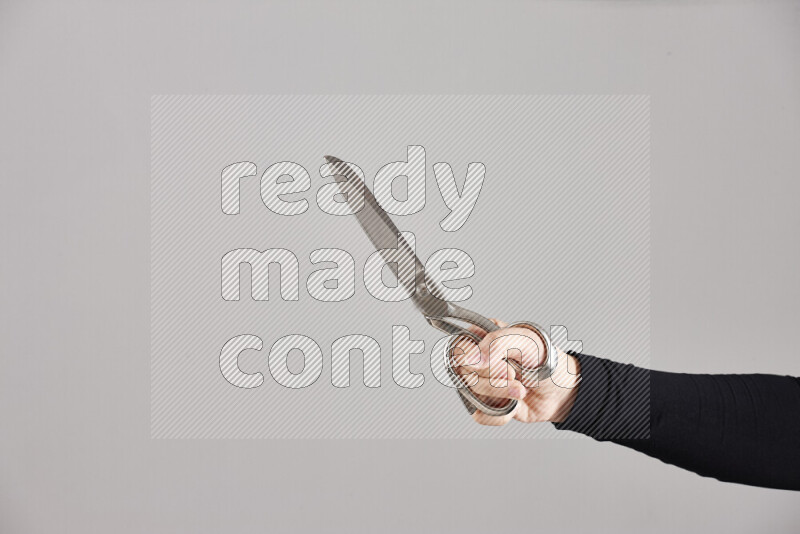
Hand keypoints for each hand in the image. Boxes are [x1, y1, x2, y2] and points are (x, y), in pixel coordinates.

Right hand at [451, 318, 580, 425]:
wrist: (565, 391)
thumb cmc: (547, 360)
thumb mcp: (526, 341)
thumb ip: (496, 343)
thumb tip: (469, 359)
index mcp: (484, 337)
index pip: (457, 346)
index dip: (470, 357)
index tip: (492, 361)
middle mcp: (479, 361)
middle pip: (464, 373)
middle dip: (492, 378)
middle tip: (513, 374)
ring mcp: (483, 383)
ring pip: (473, 394)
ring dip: (501, 394)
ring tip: (521, 390)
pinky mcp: (490, 405)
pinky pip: (480, 415)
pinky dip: (499, 414)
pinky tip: (514, 405)